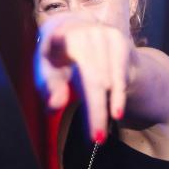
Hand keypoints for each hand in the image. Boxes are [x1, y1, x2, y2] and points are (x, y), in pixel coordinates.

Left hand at [34, 13, 131, 142]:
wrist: (81, 29)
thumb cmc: (59, 56)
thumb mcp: (48, 70)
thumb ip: (49, 87)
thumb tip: (54, 105)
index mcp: (56, 35)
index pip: (61, 62)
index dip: (63, 84)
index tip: (62, 105)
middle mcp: (82, 31)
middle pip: (91, 77)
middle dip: (95, 110)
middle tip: (95, 139)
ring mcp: (103, 33)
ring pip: (108, 78)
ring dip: (106, 106)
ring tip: (100, 134)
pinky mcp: (118, 39)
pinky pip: (120, 73)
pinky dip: (118, 95)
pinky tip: (116, 112)